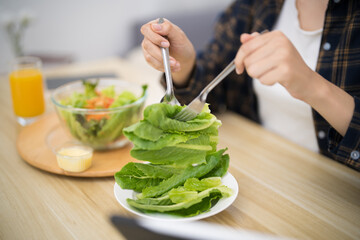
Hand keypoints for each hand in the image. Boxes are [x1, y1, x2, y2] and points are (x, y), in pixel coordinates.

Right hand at [140, 18, 195, 84]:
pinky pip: (152, 64)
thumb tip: (155, 26)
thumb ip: (168, 28)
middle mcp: (149, 36)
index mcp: (156, 25)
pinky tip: (173, 67)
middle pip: (147, 45)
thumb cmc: (181, 43)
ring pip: (149, 57)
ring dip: (164, 63)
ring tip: (176, 64)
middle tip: (173, 60)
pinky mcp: (149, 57)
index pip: (146, 29)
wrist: (183, 57)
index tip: (167, 44)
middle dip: (161, 55)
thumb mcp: (179, 35)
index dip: (155, 38)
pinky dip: (163, 67)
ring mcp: (148, 47)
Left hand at [235, 30, 353, 135]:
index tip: (239, 68)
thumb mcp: (272, 51)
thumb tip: (243, 37)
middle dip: (252, 70)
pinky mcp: (285, 71)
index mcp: (276, 36)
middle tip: (265, 70)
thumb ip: (256, 43)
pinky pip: (263, 80)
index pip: (246, 46)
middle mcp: (280, 43)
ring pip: (253, 71)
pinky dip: (267, 82)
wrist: (306, 81)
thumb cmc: (286, 66)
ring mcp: (284, 56)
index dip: (238, 60)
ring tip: (271, 73)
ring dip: (259, 76)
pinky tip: (278, 79)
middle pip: (248, 61)